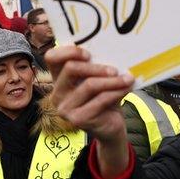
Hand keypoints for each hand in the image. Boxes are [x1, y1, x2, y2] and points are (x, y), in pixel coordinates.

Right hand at [46, 45, 133, 177]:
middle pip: (71, 68)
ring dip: (112, 81)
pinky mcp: (77, 119)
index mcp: (59, 79)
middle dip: (96, 67)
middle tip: (115, 69)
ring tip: (127, 79)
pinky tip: (127, 88)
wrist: (110, 127)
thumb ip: (98, 67)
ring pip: (89, 85)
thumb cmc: (103, 99)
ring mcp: (65, 108)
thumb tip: (113, 52)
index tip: (89, 54)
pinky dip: (116, 92)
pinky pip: (100, 100)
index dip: (68, 51)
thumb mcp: (98, 80)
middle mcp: (57, 93)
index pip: (52, 58)